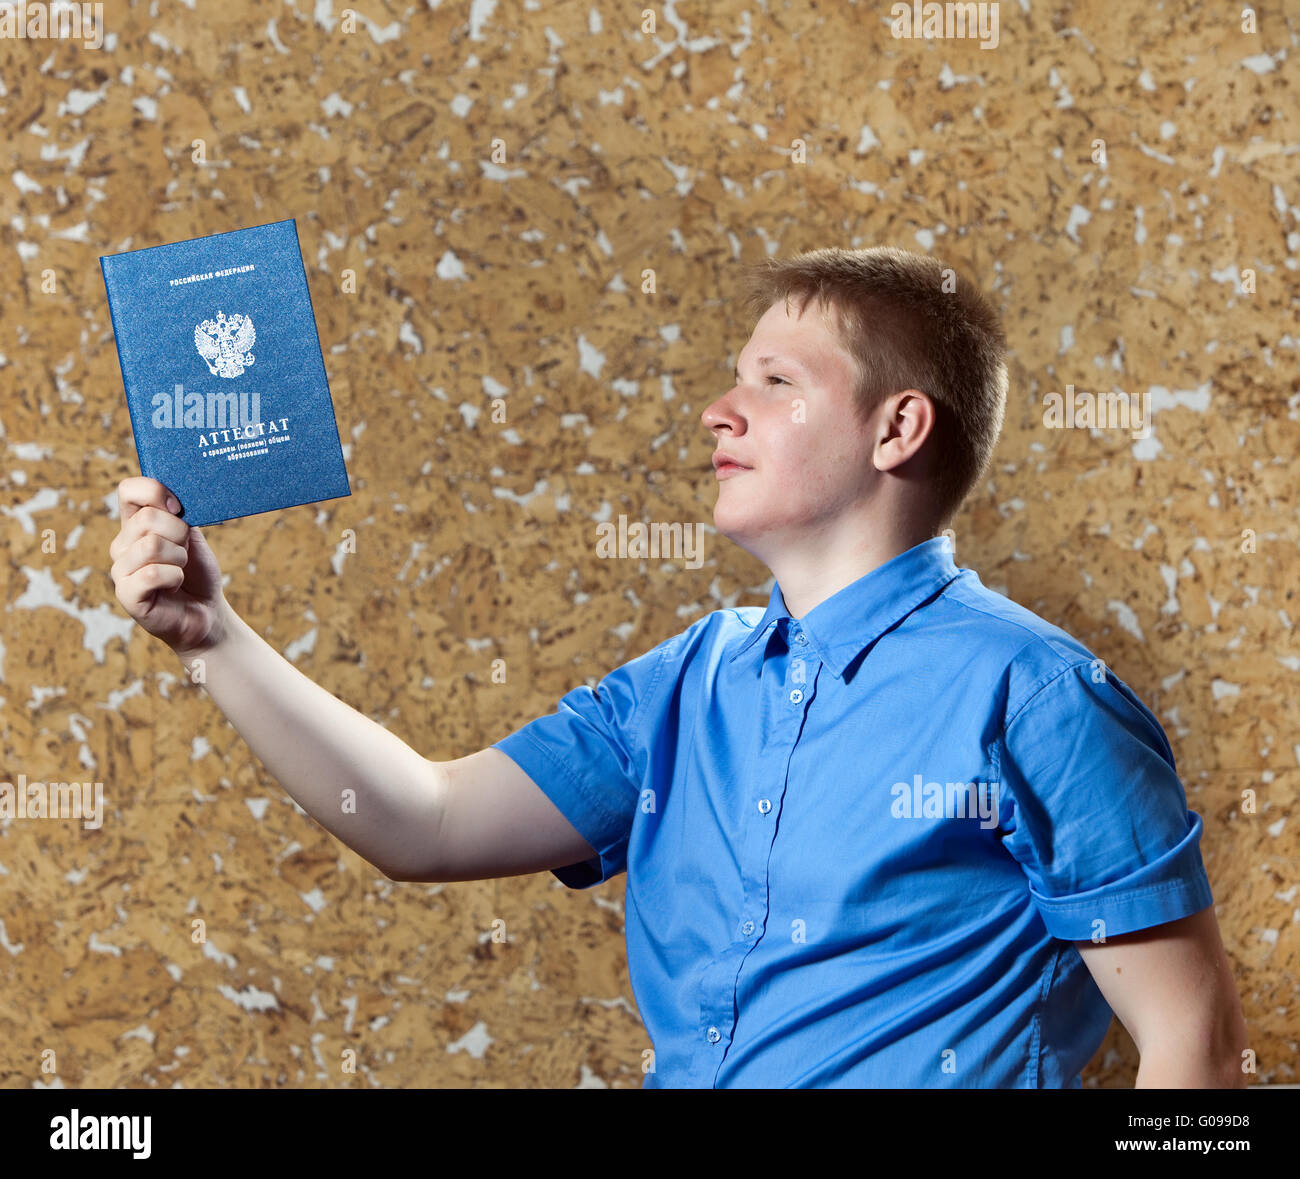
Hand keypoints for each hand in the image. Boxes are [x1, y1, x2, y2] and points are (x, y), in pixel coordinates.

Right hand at [109, 477, 227, 658]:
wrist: (206, 612)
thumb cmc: (197, 573)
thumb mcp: (191, 536)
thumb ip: (177, 514)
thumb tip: (171, 496)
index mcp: (134, 525)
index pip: (128, 490)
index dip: (155, 491)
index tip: (179, 507)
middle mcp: (121, 545)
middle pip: (147, 518)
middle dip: (180, 534)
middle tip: (184, 553)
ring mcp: (120, 570)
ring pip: (151, 545)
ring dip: (179, 558)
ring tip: (179, 571)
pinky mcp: (126, 594)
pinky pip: (154, 573)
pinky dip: (175, 577)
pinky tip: (173, 586)